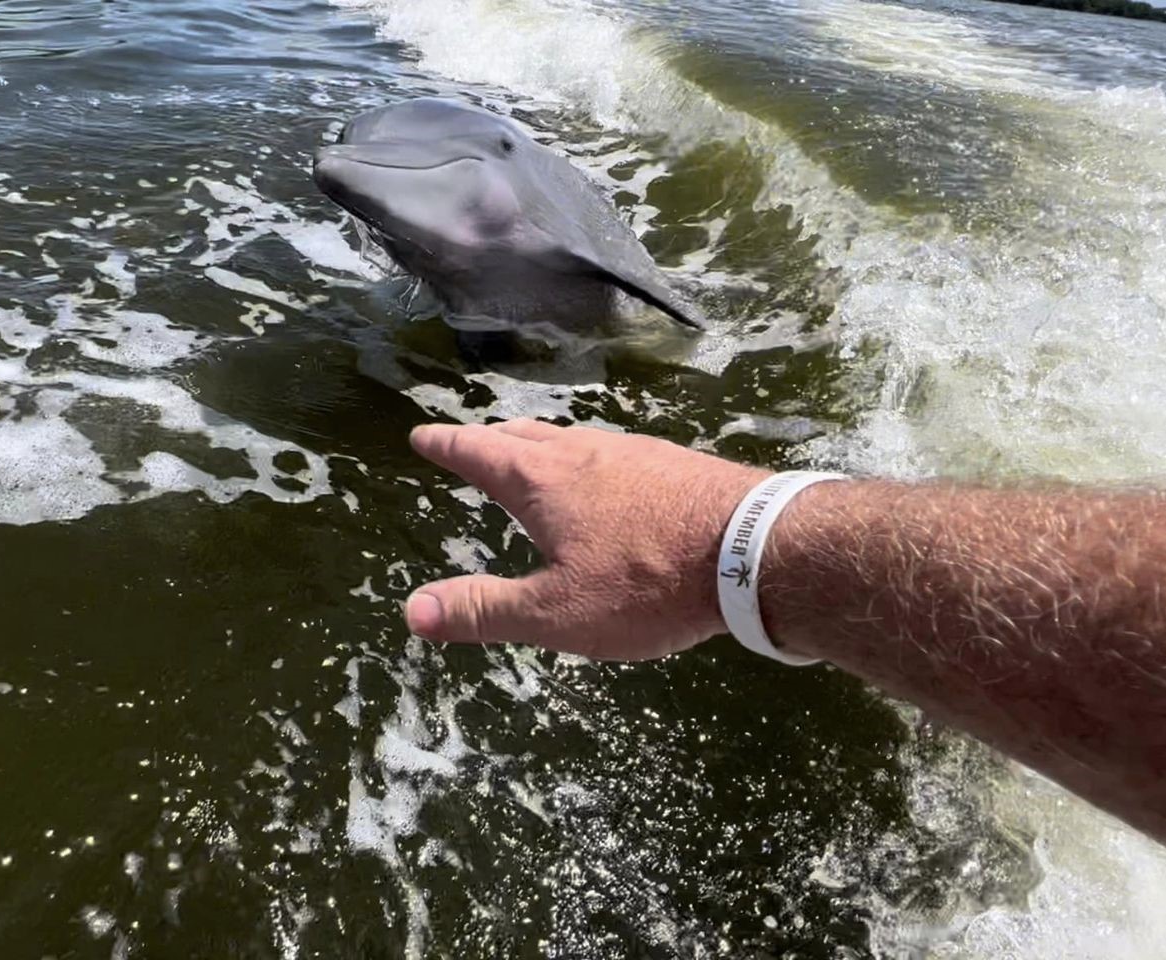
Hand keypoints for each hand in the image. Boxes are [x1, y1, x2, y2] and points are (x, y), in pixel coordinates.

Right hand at [405, 420, 769, 659]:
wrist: (754, 550)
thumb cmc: (645, 583)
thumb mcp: (555, 612)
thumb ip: (484, 611)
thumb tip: (412, 610)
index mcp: (542, 482)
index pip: (478, 453)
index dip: (446, 446)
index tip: (422, 436)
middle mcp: (583, 454)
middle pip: (524, 436)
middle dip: (490, 439)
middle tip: (471, 442)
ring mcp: (634, 454)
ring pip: (572, 440)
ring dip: (540, 445)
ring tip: (532, 457)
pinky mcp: (676, 466)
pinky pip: (614, 453)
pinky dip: (588, 460)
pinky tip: (608, 481)